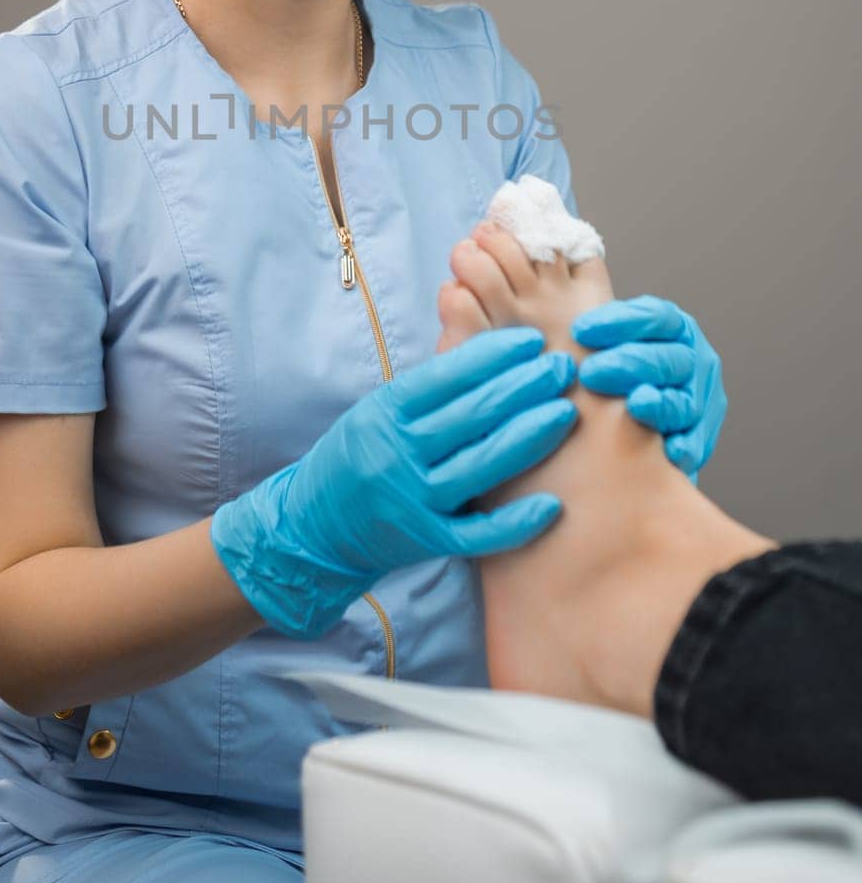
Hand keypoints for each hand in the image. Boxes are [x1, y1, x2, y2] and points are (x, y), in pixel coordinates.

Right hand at [211, 327, 577, 637]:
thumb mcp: (379, 410)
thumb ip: (427, 388)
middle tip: (564, 368)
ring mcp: (412, 500)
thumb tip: (487, 345)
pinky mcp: (425, 541)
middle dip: (523, 387)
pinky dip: (515, 522)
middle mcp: (397, 453)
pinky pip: (477, 533)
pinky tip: (552, 505)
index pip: (447, 376)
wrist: (316, 525)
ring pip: (480, 465)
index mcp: (386, 411)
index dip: (493, 355)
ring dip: (529, 437)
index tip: (532, 340)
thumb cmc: (360, 454)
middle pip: (471, 415)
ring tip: (566, 413)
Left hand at [570, 295, 726, 479]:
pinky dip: (685, 445)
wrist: (626, 420)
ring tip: (634, 405)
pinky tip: (669, 451)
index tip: (578, 331)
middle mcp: (692, 357)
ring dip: (660, 404)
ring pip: (685, 400)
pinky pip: (697, 441)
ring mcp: (700, 397)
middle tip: (589, 373)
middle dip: (629, 363)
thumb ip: (584, 337)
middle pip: (667, 358)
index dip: (618, 321)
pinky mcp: (700, 434)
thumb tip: (553, 335)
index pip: (653, 316)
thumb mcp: (600, 344)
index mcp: (673, 326)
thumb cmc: (604, 371)